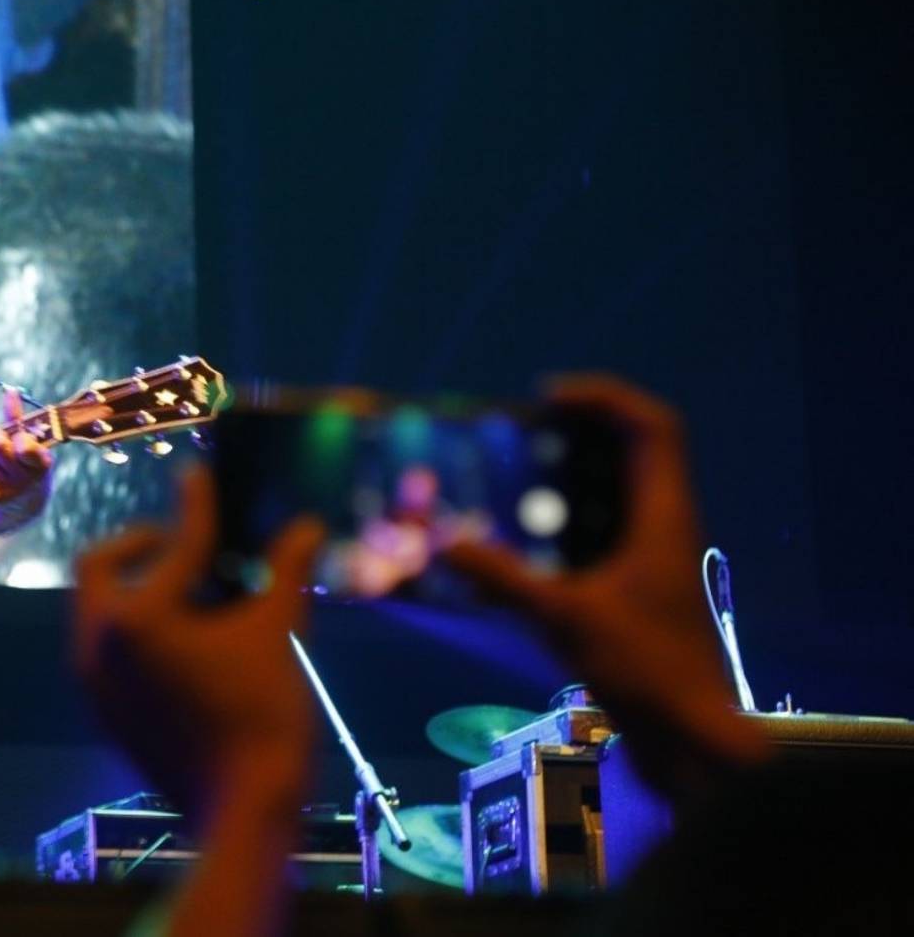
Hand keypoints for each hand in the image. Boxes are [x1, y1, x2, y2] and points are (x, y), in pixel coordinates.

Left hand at [0, 388, 52, 504]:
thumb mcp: (30, 440)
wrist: (27, 500)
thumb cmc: (26, 460)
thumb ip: (18, 418)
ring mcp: (13, 490)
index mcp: (41, 461)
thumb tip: (10, 390)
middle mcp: (28, 477)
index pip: (25, 446)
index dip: (18, 436)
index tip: (19, 435)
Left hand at [73, 466, 323, 819]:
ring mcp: (94, 680)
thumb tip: (307, 526)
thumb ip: (285, 572)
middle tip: (183, 543)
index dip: (196, 506)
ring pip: (96, 608)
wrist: (244, 807)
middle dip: (140, 545)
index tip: (199, 476)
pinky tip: (181, 635)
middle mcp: (99, 642)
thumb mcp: (277, 632)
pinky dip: (132, 627)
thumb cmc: (263, 714)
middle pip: (100, 566)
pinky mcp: (102, 709)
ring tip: (187, 588)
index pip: (174, 545)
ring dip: (134, 586)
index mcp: (137, 616)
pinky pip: (103, 648)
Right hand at [442, 375, 770, 798]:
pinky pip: (605, 535)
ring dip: (570, 479)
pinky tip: (521, 546)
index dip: (604, 396)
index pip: (653, 425)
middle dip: (577, 432)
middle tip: (519, 433)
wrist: (692, 740)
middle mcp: (667, 527)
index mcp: (664, 516)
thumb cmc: (646, 669)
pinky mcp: (642, 591)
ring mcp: (657, 560)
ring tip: (511, 480)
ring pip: (618, 495)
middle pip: (635, 451)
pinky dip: (566, 527)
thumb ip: (502, 578)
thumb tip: (443, 542)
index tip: (548, 396)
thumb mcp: (565, 618)